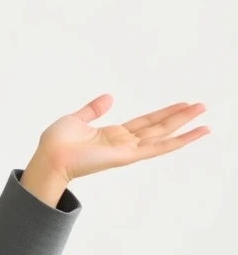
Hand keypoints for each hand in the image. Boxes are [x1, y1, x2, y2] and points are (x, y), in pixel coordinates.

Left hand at [36, 94, 209, 182]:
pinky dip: (178, 141)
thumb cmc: (57, 142)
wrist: (49, 156)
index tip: (181, 104)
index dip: (163, 113)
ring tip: (204, 117)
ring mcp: (128, 150)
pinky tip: (195, 134)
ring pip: (163, 136)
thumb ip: (93, 110)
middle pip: (159, 127)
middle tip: (201, 106)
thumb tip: (109, 97)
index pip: (145, 122)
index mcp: (112, 134)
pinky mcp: (128, 156)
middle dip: (180, 117)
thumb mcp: (77, 119)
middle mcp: (124, 143)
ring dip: (185, 126)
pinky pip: (158, 148)